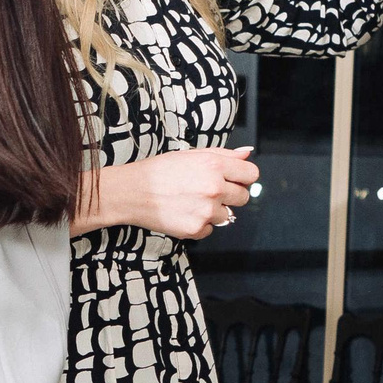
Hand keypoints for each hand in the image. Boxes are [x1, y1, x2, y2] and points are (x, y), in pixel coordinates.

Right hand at [105, 147, 257, 239]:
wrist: (131, 192)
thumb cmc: (158, 172)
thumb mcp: (190, 154)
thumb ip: (223, 154)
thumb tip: (246, 153)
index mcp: (214, 165)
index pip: (251, 174)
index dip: (243, 177)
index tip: (234, 179)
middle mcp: (214, 188)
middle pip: (244, 197)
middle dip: (231, 195)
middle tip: (209, 192)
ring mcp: (206, 211)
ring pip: (227, 216)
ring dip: (213, 211)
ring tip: (191, 202)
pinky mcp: (196, 229)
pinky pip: (210, 229)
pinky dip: (200, 224)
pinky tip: (184, 213)